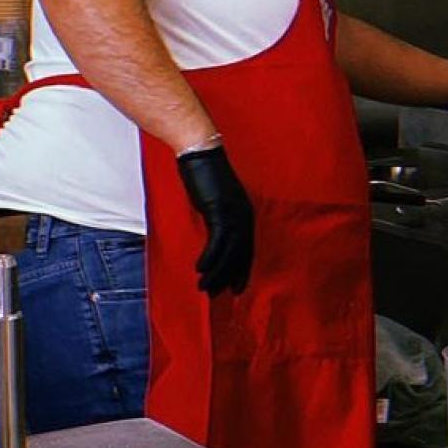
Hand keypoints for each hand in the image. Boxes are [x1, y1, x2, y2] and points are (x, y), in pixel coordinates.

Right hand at [176, 145, 254, 295]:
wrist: (201, 154)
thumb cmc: (204, 175)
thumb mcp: (216, 201)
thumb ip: (219, 219)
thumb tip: (214, 236)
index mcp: (245, 213)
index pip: (247, 249)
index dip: (241, 269)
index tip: (236, 287)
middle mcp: (244, 216)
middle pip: (240, 254)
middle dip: (230, 276)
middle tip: (219, 294)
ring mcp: (234, 214)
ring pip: (229, 253)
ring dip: (217, 272)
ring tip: (205, 288)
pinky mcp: (220, 211)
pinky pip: (217, 242)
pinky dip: (209, 258)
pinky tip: (200, 270)